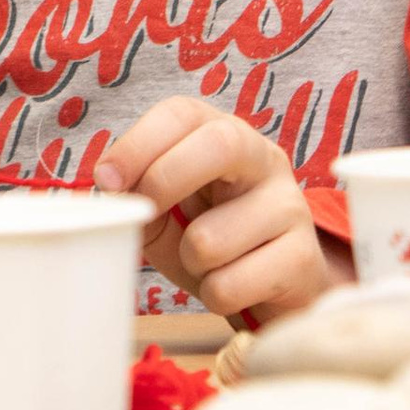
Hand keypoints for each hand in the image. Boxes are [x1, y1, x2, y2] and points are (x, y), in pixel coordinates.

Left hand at [93, 99, 330, 323]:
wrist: (276, 291)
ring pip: (210, 237)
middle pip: (219, 144)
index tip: (106, 179)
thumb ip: (138, 195)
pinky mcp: (303, 258)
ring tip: (209, 263)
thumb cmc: (213, 242)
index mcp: (225, 136)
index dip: (138, 143)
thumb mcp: (166, 212)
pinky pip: (230, 284)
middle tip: (146, 215)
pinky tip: (235, 286)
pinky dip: (215, 295)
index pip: (182, 114)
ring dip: (190, 262)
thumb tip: (110, 190)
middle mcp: (265, 160)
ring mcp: (291, 207)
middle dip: (165, 181)